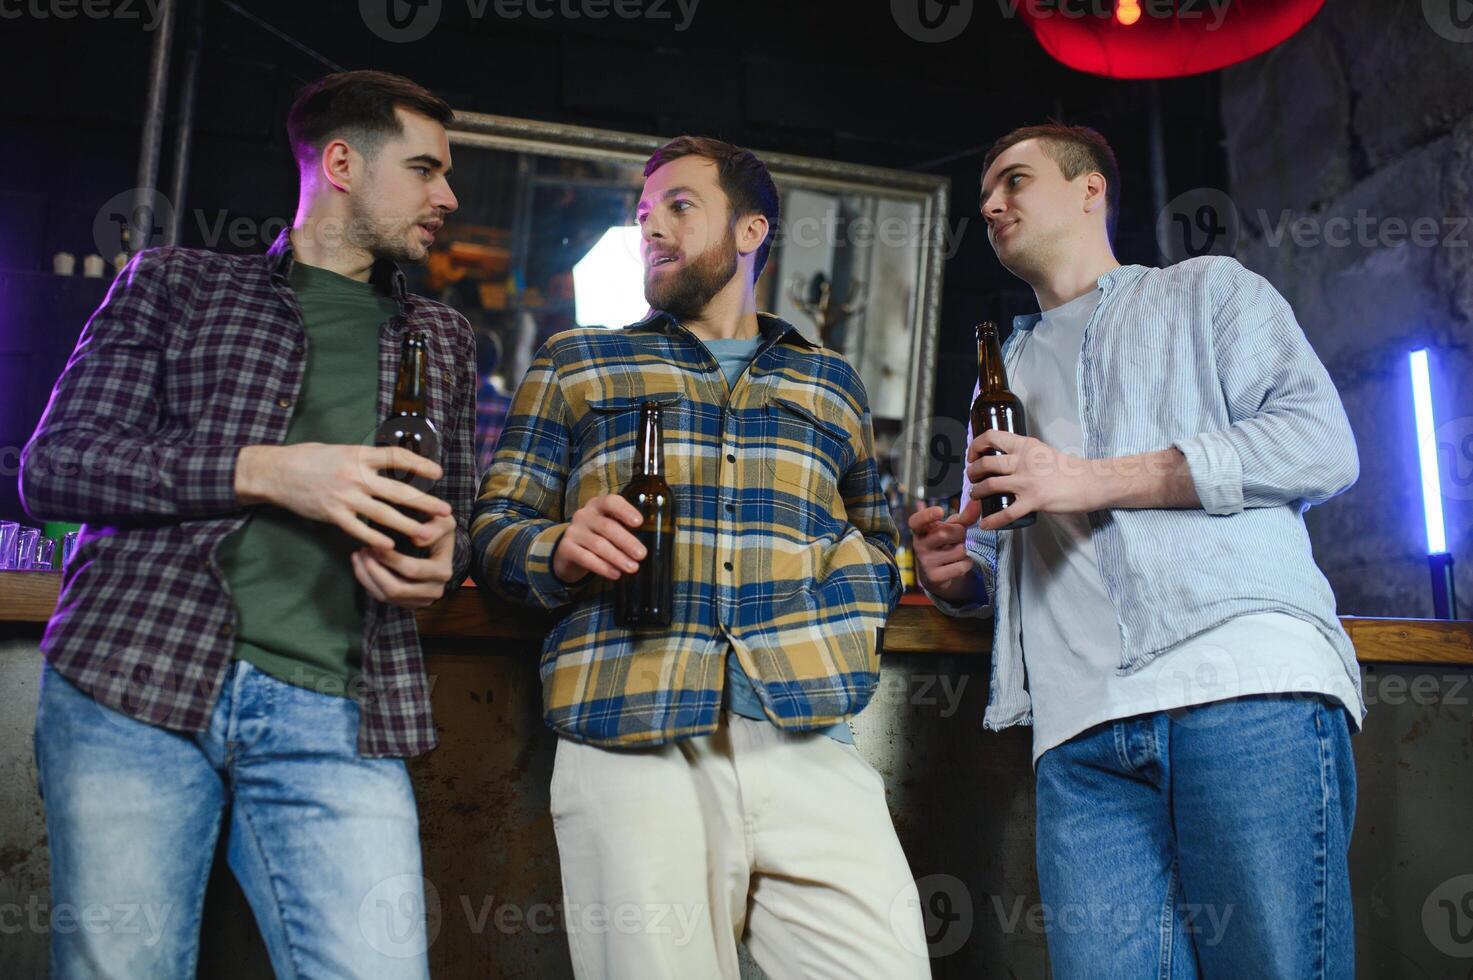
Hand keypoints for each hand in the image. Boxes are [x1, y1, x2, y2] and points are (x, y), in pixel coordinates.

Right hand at [236, 443, 450, 550]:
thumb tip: (391, 464)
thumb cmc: (309, 458)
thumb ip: (365, 459)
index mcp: (359, 455)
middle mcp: (355, 475)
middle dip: (424, 502)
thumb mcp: (340, 450)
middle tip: (445, 511)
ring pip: (383, 514)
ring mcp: (344, 496)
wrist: (275, 472)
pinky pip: (358, 529)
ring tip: (427, 533)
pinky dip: (374, 538)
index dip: (419, 463)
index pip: (396, 457)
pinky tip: (390, 547)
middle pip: (397, 490)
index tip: (438, 472)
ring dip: (407, 525)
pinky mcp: (332, 514)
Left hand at [351, 512, 456, 608]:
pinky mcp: (408, 603)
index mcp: (443, 572)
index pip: (412, 570)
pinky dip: (368, 581)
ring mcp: (421, 600)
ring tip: (359, 555)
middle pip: (396, 589)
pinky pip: (382, 598)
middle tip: (363, 550)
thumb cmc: (436, 528)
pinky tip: (360, 564)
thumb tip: (417, 540)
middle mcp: (435, 591)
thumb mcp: (442, 520)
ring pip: (386, 596)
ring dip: (368, 576)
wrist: (438, 542)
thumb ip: (435, 527)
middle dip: (374, 569)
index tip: (374, 543)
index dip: (389, 558)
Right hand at [551, 494, 646, 583]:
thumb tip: (654, 541)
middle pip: (607, 527)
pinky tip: (615, 574)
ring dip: (617, 557)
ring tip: (633, 568)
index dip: (625, 511)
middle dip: (626, 541)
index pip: (611, 502)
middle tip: (642, 554)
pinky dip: (602, 567)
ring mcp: (573, 531)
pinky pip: (586, 558)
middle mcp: (584, 515)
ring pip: (598, 544)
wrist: (569, 550)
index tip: (639, 522)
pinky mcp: (566, 548)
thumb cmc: (598, 536)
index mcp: (598, 505)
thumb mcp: (609, 526)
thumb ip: (625, 528)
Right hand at [908, 505, 974, 587]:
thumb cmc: (945, 544)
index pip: (916, 521)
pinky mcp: (934, 577)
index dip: (926, 515)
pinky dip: (967, 563)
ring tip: (957, 552)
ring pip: (957, 550)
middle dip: (960, 533)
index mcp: (920, 530)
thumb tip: (976, 502)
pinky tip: (959, 563)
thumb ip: (964, 516)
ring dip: (965, 550)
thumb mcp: (951, 529)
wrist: (938, 575)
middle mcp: (919, 545)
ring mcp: (925, 562)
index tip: (940, 511)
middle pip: (945, 532)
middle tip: (958, 538)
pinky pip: (961, 566)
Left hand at [954, 430, 1095, 530]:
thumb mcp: (1042, 451)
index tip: (972, 456)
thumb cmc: (1068, 468)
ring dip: (976, 493)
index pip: (991, 436)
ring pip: (989, 485)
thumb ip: (1024, 453)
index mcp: (1025, 445)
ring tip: (975, 496)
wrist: (1091, 482)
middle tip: (972, 478)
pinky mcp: (1034, 501)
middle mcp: (1023, 460)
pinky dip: (992, 520)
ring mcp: (1027, 481)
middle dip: (972, 473)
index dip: (975, 446)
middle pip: (985, 463)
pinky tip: (985, 524)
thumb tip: (1005, 458)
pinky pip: (1006, 513)